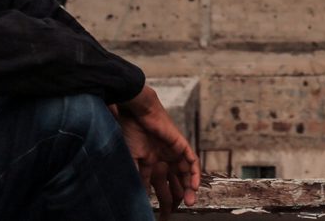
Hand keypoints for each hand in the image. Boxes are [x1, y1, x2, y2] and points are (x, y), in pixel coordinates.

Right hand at [116, 85, 201, 212]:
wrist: (137, 113)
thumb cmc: (130, 132)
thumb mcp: (133, 159)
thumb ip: (138, 176)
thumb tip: (141, 194)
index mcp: (150, 162)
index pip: (158, 184)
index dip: (161, 197)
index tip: (162, 211)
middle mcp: (164, 158)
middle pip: (175, 181)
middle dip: (177, 196)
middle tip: (178, 210)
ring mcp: (173, 152)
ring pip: (185, 174)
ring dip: (189, 188)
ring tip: (189, 202)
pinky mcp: (181, 145)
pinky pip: (192, 161)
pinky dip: (194, 173)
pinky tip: (194, 185)